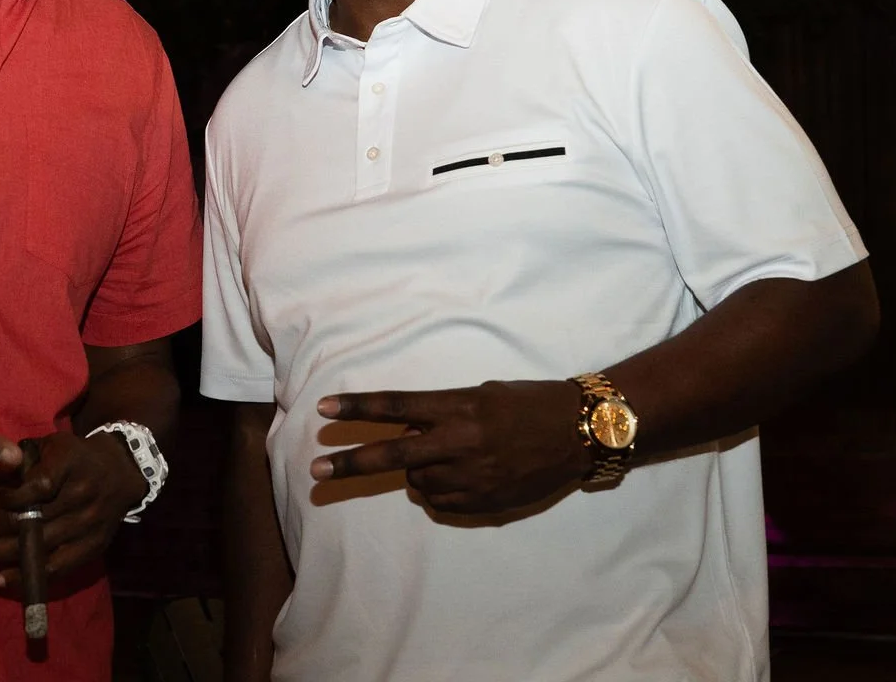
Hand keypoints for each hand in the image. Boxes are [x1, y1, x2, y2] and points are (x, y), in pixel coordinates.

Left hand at [0, 429, 147, 595]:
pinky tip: (2, 579)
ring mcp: (87, 527)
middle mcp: (81, 498)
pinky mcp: (92, 547)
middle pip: (32, 521)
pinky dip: (27, 576)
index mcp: (71, 466)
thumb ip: (23, 457)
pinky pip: (56, 569)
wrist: (122, 471)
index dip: (13, 496)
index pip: (40, 486)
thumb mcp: (53, 444)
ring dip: (0, 554)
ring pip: (39, 548)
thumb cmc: (78, 456)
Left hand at [311, 380, 587, 514]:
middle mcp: (460, 441)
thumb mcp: (481, 395)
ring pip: (418, 481)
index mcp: (458, 406)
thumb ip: (443, 413)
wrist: (579, 432)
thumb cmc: (528, 403)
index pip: (396, 406)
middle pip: (392, 454)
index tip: (324, 410)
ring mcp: (472, 475)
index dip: (358, 408)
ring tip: (449, 457)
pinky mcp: (484, 500)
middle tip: (316, 469)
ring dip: (420, 471)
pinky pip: (442, 501)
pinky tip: (465, 476)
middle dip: (350, 463)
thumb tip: (409, 434)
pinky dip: (443, 490)